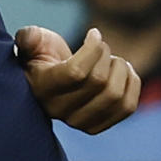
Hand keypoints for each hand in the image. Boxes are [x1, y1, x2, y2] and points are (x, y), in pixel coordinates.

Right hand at [16, 25, 140, 134]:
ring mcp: (78, 122)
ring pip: (115, 95)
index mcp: (42, 88)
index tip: (93, 33)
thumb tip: (30, 37)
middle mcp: (58, 110)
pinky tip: (123, 72)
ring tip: (113, 60)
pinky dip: (132, 84)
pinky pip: (127, 108)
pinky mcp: (95, 126)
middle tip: (102, 46)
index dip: (93, 49)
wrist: (47, 82)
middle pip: (99, 82)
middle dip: (106, 55)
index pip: (76, 72)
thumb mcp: (32, 43)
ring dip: (121, 69)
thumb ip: (28, 38)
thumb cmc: (40, 57)